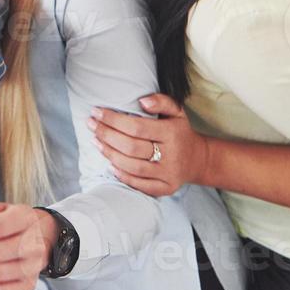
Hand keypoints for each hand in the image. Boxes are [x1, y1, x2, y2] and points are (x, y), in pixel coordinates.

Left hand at [89, 94, 208, 196]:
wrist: (197, 159)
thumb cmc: (179, 132)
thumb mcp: (177, 111)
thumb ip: (161, 101)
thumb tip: (142, 101)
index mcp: (172, 133)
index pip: (136, 126)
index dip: (113, 119)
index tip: (96, 111)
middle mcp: (171, 155)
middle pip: (131, 147)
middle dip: (106, 135)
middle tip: (91, 125)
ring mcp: (168, 174)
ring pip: (132, 166)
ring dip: (109, 154)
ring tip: (95, 141)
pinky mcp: (166, 188)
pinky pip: (140, 185)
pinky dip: (122, 175)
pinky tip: (110, 164)